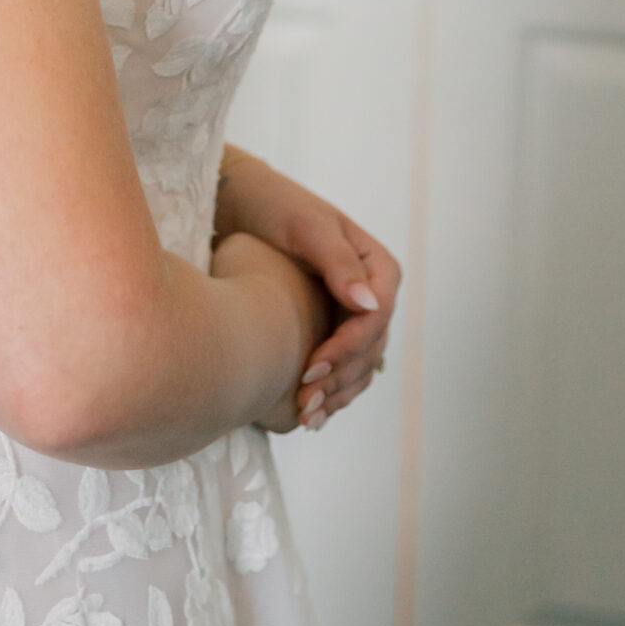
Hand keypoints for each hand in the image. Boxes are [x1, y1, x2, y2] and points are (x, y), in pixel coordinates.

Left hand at [216, 147, 399, 429]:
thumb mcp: (306, 227)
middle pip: (369, 349)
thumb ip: (338, 263)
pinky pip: (344, 369)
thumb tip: (370, 305)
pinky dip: (331, 392)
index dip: (347, 348)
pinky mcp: (336, 329)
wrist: (245, 207)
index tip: (310, 367)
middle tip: (303, 404)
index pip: (375, 318)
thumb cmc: (275, 207)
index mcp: (379, 267)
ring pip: (360, 366)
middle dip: (338, 379)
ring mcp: (357, 315)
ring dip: (336, 394)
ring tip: (305, 418)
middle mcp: (374, 294)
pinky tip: (308, 416)